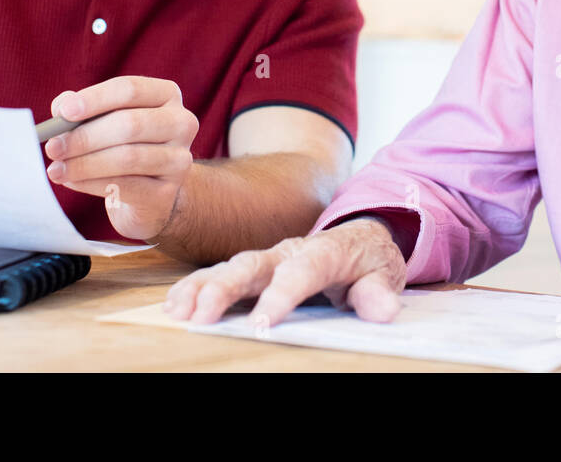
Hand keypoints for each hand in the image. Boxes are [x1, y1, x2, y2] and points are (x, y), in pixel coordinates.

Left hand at [44, 76, 197, 240]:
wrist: (148, 193)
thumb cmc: (120, 146)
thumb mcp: (102, 120)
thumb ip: (81, 110)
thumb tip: (61, 108)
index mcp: (166, 95)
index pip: (130, 89)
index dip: (95, 99)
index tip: (64, 112)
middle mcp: (181, 123)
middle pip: (130, 124)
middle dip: (85, 137)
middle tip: (52, 147)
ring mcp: (179, 159)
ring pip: (128, 157)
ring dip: (84, 164)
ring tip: (56, 169)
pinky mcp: (168, 192)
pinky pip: (126, 186)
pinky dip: (92, 184)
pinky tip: (72, 182)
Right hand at [162, 217, 406, 326]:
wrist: (362, 236)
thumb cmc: (369, 259)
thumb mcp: (385, 273)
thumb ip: (379, 292)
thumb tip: (382, 310)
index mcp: (324, 252)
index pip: (301, 271)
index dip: (281, 296)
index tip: (263, 324)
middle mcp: (289, 251)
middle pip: (253, 264)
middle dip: (225, 288)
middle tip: (202, 315)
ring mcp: (268, 258)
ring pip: (229, 268)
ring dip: (201, 288)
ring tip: (178, 312)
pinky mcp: (254, 268)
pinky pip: (220, 274)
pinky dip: (195, 287)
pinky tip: (175, 305)